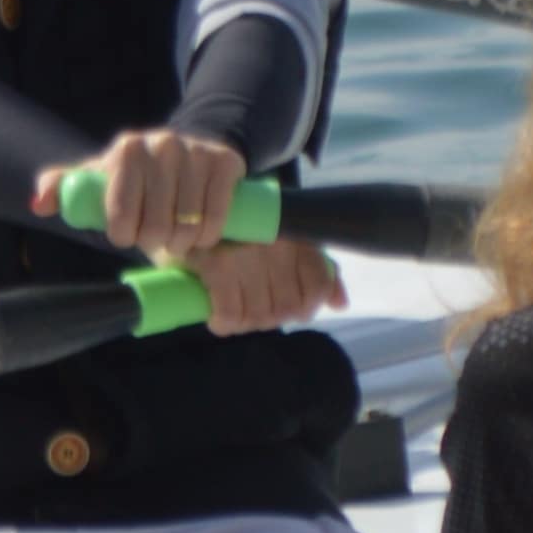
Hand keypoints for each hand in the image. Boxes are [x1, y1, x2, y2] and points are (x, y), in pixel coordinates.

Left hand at [58, 126, 255, 260]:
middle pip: (157, 225)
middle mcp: (161, 143)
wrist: (186, 153)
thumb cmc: (135, 177)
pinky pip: (216, 216)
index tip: (128, 236)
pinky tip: (201, 234)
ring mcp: (196, 151)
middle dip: (155, 242)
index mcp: (125, 149)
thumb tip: (38, 204)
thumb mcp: (99, 179)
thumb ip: (64, 188)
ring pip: (188, 225)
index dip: (124, 236)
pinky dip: (208, 234)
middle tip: (156, 239)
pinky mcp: (225, 161)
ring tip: (178, 238)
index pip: (121, 216)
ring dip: (183, 244)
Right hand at [195, 233, 343, 336]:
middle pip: (288, 309)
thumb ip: (320, 272)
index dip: (306, 307)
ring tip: (237, 312)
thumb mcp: (288, 241)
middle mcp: (277, 244)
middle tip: (255, 309)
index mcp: (296, 237)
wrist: (191, 208)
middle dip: (272, 317)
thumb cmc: (242, 230)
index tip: (289, 307)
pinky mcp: (217, 265)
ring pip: (260, 317)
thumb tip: (341, 304)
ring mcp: (247, 255)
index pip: (318, 286)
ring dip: (246, 323)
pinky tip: (219, 318)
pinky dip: (224, 324)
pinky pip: (230, 315)